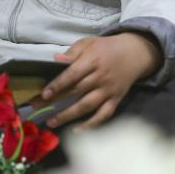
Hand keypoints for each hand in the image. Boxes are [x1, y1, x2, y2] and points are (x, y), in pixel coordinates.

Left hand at [33, 33, 161, 130]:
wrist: (135, 53)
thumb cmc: (106, 48)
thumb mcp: (89, 43)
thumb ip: (73, 52)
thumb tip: (56, 59)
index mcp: (92, 60)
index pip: (72, 74)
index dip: (58, 85)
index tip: (45, 94)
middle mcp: (101, 77)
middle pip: (76, 92)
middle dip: (57, 102)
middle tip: (39, 110)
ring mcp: (109, 90)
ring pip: (88, 106)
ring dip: (69, 115)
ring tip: (52, 122)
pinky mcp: (116, 100)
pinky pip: (104, 115)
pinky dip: (92, 124)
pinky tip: (78, 130)